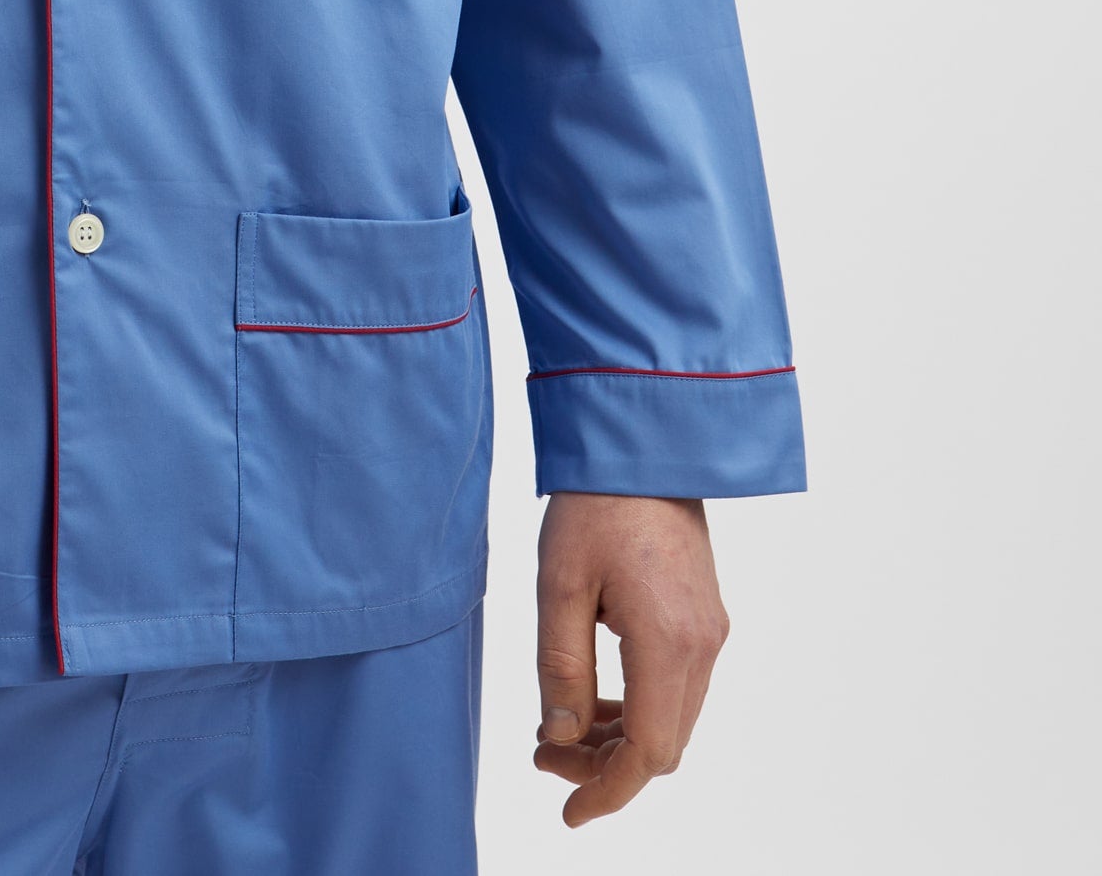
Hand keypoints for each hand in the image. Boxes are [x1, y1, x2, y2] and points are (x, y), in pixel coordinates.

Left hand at [532, 492, 729, 828]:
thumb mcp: (559, 585)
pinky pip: (677, 687)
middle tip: (544, 755)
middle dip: (606, 766)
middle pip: (664, 745)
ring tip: (559, 728)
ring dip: (621, 738)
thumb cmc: (595, 504)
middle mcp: (702, 646)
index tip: (568, 811)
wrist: (643, 442)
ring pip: (673, 719)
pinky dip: (638, 706)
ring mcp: (710, 631)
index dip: (607, 791)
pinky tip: (595, 696)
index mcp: (668, 643)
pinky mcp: (704, 615)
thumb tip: (561, 738)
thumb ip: (561, 669)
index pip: (647, 752)